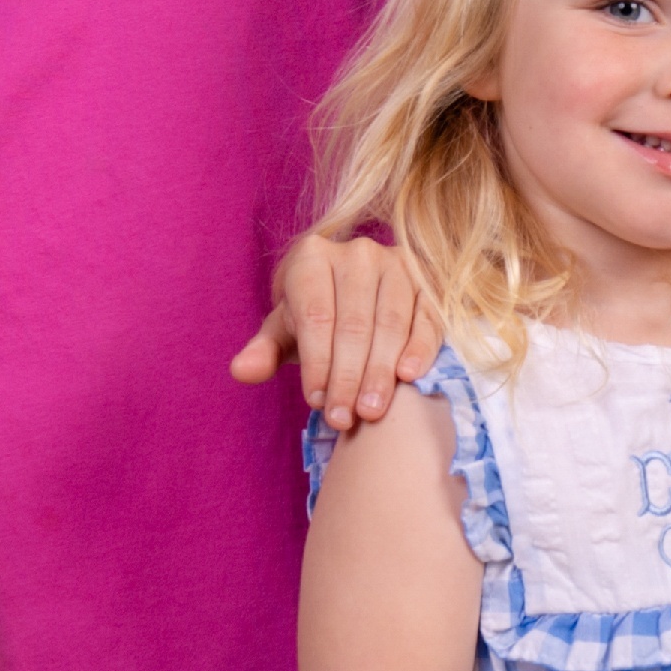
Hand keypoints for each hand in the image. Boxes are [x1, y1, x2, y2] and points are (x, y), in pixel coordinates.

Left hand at [231, 235, 442, 430]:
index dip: (317, 362)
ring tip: (371, 410)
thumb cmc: (314, 320)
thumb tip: (241, 371)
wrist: (355, 295)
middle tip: (345, 417)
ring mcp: (396, 263)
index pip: (316, 316)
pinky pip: (427, 317)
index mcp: (312, 257)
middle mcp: (356, 253)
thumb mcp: (286, 331)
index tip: (317, 402)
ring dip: (381, 371)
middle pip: (354, 323)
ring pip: (391, 323)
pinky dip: (420, 348)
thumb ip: (265, 351)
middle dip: (348, 377)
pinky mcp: (428, 280)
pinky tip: (409, 378)